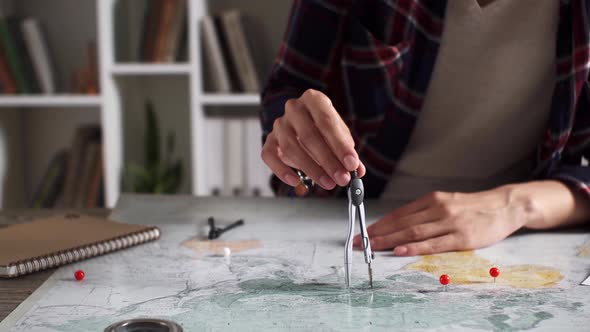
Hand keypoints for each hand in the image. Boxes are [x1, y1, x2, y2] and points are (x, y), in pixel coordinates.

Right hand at [261, 89, 364, 189]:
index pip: (327, 121)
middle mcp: (294, 108)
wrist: (302, 126)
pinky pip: (270, 156)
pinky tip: (296, 181)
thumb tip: (357, 170)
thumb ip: (348, 153)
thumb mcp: (340, 137)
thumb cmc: (323, 130)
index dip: (340, 145)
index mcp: (314, 100)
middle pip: (308, 135)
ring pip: (291, 147)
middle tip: (341, 178)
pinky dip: (282, 171)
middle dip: (328, 161)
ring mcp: (279, 124)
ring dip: (311, 169)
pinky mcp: (270, 140)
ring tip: (327, 183)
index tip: (351, 163)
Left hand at [354, 181, 589, 255]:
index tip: (365, 232)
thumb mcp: (446, 202)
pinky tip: (400, 251)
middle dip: (378, 233)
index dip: (380, 223)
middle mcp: (438, 209)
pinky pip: (433, 244)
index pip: (400, 213)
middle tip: (360, 241)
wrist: (504, 206)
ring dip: (390, 240)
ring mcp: (450, 223)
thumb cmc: (472, 207)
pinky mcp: (462, 237)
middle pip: (402, 223)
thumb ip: (425, 212)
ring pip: (413, 232)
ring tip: (372, 247)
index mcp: (432, 200)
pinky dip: (414, 247)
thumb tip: (399, 224)